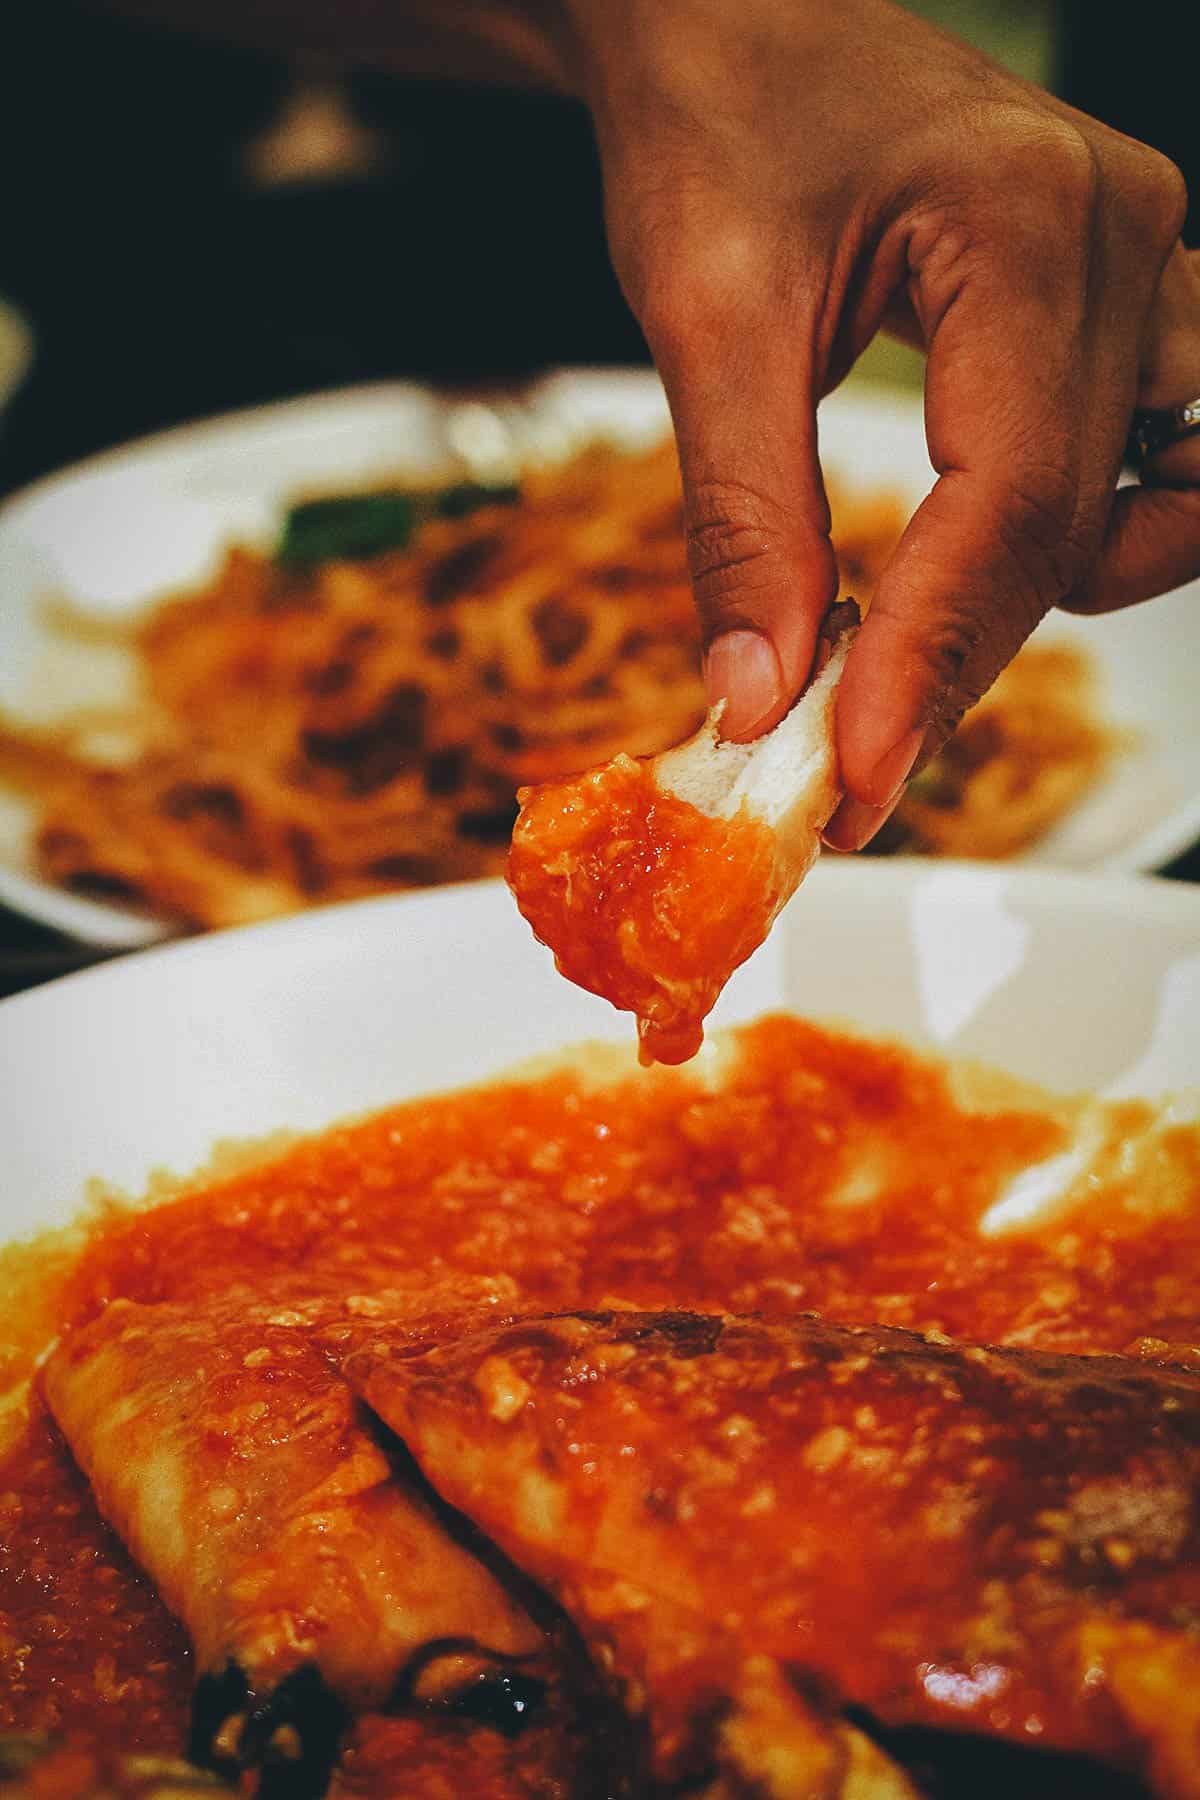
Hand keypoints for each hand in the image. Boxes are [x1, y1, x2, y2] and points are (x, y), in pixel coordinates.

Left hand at [558, 0, 1199, 845]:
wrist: (740, 22)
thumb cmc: (719, 120)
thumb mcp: (706, 316)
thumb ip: (743, 519)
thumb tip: (760, 695)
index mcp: (1027, 222)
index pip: (1006, 498)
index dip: (931, 659)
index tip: (854, 774)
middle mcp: (1123, 240)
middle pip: (1067, 527)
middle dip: (951, 664)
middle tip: (841, 766)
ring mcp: (1145, 268)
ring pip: (1136, 508)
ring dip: (1028, 602)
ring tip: (899, 637)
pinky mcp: (1125, 302)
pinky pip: (1157, 458)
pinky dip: (1080, 534)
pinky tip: (981, 556)